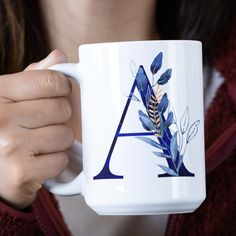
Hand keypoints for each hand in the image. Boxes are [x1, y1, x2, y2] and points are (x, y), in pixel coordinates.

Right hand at [0, 50, 73, 208]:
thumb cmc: (2, 128)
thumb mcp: (10, 96)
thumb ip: (35, 76)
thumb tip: (60, 57)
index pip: (52, 81)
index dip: (62, 87)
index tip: (58, 93)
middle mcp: (1, 118)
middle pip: (62, 108)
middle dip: (58, 117)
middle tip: (41, 124)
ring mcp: (10, 146)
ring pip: (65, 135)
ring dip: (57, 141)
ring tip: (38, 144)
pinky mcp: (22, 173)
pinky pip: (61, 160)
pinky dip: (54, 162)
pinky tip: (37, 161)